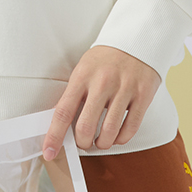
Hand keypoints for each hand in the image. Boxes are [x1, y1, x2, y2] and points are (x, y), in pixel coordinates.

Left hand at [42, 45, 160, 155]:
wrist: (135, 40)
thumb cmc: (105, 58)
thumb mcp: (84, 68)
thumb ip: (75, 94)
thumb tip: (63, 124)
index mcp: (82, 76)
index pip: (63, 111)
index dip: (54, 135)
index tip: (49, 151)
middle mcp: (102, 83)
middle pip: (86, 127)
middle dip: (83, 143)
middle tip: (84, 141)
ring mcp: (123, 90)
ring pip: (109, 133)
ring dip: (102, 143)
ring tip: (100, 140)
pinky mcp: (142, 96)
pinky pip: (130, 130)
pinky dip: (121, 139)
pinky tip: (117, 135)